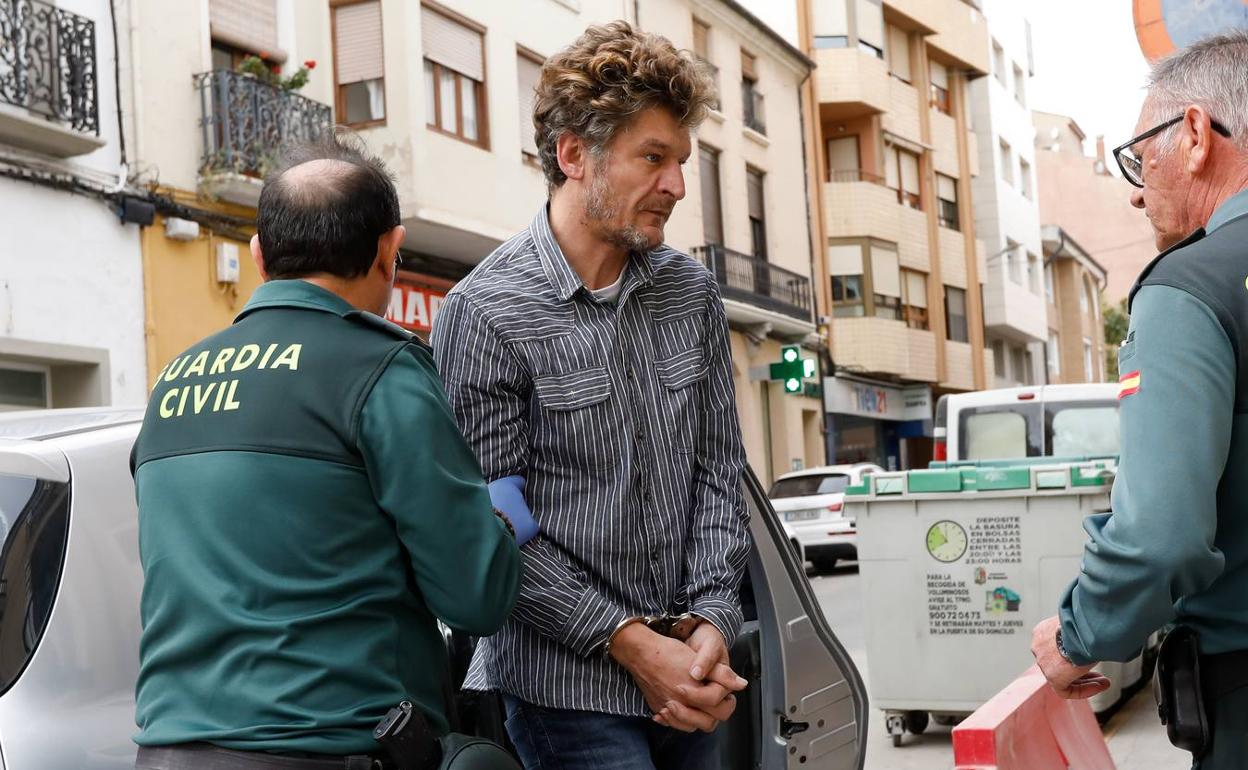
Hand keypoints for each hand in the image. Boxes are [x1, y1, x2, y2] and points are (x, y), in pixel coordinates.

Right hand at [609, 623, 744, 732]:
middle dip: (716, 713)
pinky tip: (681, 708)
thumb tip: (741, 684)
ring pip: (690, 726)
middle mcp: (681, 706)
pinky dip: (679, 720)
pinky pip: (672, 723)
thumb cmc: (668, 653)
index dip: (727, 699)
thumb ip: (722, 674)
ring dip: (698, 719)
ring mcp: (667, 709)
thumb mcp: (699, 659)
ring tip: (702, 706)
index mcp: (695, 695)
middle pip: (707, 723)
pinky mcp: (657, 708)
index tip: (727, 692)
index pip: (719, 708)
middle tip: (718, 701)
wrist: (640, 652)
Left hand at [1031, 615, 1110, 699]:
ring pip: (1061, 677)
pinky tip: (1098, 686)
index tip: (1088, 656)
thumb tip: (1095, 635)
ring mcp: (1043, 661)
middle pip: (1058, 663)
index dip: (1075, 654)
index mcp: (1043, 631)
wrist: (1082, 629)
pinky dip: (1082, 690)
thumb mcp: (1079, 624)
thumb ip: (1081, 633)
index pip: (1055, 647)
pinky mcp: (1051, 676)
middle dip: (1080, 670)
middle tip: (1099, 675)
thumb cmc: (1084, 623)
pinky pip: (1064, 689)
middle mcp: (1039, 647)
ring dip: (1084, 681)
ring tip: (1103, 682)